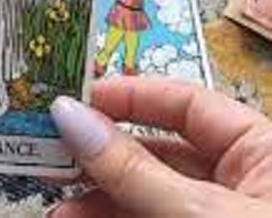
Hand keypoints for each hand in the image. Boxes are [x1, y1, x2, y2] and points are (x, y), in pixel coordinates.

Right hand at [50, 77, 271, 217]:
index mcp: (263, 152)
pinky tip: (77, 217)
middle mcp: (241, 181)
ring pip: (145, 193)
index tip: (76, 101)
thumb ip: (136, 171)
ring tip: (59, 206)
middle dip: (100, 157)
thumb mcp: (201, 213)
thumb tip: (74, 119)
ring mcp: (218, 214)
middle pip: (156, 152)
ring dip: (96, 197)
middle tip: (53, 154)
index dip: (127, 96)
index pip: (186, 104)